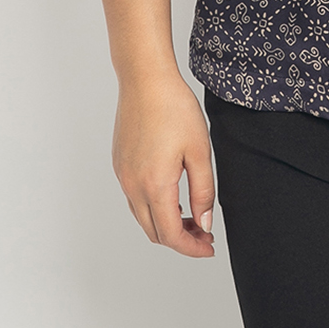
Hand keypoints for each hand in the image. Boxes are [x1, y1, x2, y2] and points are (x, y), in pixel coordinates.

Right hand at [112, 72, 216, 257]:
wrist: (145, 79)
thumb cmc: (174, 108)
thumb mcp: (200, 150)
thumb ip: (203, 191)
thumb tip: (204, 223)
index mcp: (154, 185)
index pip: (171, 235)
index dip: (192, 247)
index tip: (209, 247)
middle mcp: (132, 185)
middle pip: (154, 231)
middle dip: (180, 239)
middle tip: (204, 232)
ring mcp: (122, 175)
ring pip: (142, 217)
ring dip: (165, 223)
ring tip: (191, 214)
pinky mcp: (119, 164)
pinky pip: (134, 198)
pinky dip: (153, 207)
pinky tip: (172, 193)